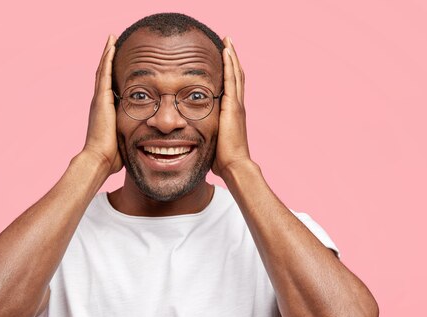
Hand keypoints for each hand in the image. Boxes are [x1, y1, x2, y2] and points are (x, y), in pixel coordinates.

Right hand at [83, 35, 122, 175]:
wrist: (99, 159)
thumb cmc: (112, 156)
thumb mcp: (124, 140)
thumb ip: (132, 134)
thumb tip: (146, 139)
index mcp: (105, 111)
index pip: (109, 87)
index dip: (112, 73)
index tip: (118, 62)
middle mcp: (100, 102)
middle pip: (104, 74)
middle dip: (108, 59)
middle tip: (113, 42)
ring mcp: (99, 99)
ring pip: (103, 70)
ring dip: (108, 53)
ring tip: (112, 38)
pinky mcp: (101, 99)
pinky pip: (104, 73)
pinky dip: (107, 58)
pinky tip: (111, 46)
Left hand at [211, 37, 250, 177]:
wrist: (233, 165)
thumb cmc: (222, 160)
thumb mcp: (211, 142)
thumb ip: (205, 136)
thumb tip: (190, 140)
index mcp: (232, 114)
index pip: (231, 88)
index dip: (228, 72)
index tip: (222, 59)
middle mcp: (236, 106)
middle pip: (236, 76)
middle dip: (231, 59)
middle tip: (226, 42)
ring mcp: (236, 105)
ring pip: (236, 73)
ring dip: (231, 56)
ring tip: (227, 40)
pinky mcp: (233, 106)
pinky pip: (232, 79)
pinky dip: (230, 63)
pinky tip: (226, 51)